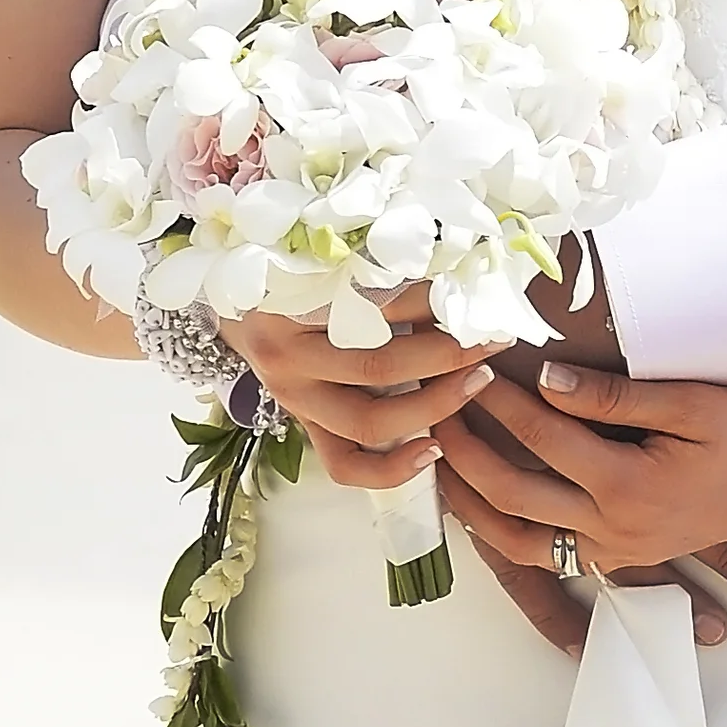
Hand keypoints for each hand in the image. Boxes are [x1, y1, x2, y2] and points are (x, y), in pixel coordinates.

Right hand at [233, 292, 491, 491]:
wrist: (232, 303)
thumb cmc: (286, 272)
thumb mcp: (322, 258)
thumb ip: (377, 267)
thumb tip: (456, 272)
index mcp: (291, 304)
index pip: (376, 305)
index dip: (435, 300)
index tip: (482, 293)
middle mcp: (288, 357)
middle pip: (380, 365)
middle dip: (448, 355)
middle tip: (494, 339)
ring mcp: (294, 398)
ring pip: (370, 421)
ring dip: (435, 405)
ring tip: (478, 380)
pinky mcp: (303, 426)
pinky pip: (345, 464)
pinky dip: (390, 468)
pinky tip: (433, 450)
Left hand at [434, 362, 726, 655]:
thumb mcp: (694, 401)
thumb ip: (614, 397)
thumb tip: (545, 378)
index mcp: (630, 486)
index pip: (542, 436)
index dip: (498, 398)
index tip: (468, 361)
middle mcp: (615, 528)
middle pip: (512, 494)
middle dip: (464, 450)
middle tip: (433, 406)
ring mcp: (616, 550)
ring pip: (518, 540)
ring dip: (470, 504)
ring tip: (435, 463)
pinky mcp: (621, 557)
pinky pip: (547, 556)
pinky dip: (505, 532)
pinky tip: (480, 503)